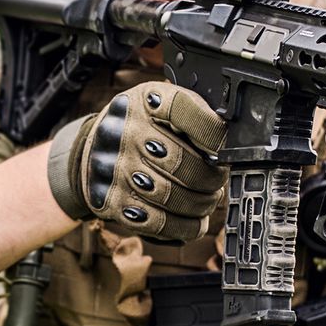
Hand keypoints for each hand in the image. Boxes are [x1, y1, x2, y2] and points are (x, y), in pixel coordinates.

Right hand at [46, 81, 225, 240]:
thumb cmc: (144, 127)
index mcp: (147, 100)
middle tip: (217, 180)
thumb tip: (232, 146)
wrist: (93, 150)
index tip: (223, 149)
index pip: (184, 110)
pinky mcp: (113, 202)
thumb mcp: (166, 105)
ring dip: (201, 204)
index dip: (213, 134)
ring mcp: (116, 168)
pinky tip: (193, 219)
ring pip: (174, 197)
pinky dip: (185, 226)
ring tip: (206, 199)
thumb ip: (198, 116)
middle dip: (212, 178)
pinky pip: (160, 223)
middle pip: (182, 162)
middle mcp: (126, 131)